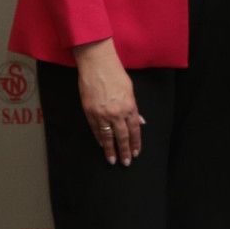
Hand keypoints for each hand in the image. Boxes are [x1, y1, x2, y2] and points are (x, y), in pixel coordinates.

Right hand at [73, 38, 141, 165]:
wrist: (97, 66)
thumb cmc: (116, 74)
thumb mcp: (130, 90)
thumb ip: (134, 108)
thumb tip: (139, 121)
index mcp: (129, 106)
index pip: (134, 129)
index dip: (135, 142)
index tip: (136, 152)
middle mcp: (116, 112)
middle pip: (122, 136)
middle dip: (124, 151)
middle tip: (126, 162)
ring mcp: (102, 114)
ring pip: (107, 136)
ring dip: (110, 149)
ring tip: (112, 160)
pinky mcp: (90, 112)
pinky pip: (95, 129)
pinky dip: (99, 138)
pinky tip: (102, 145)